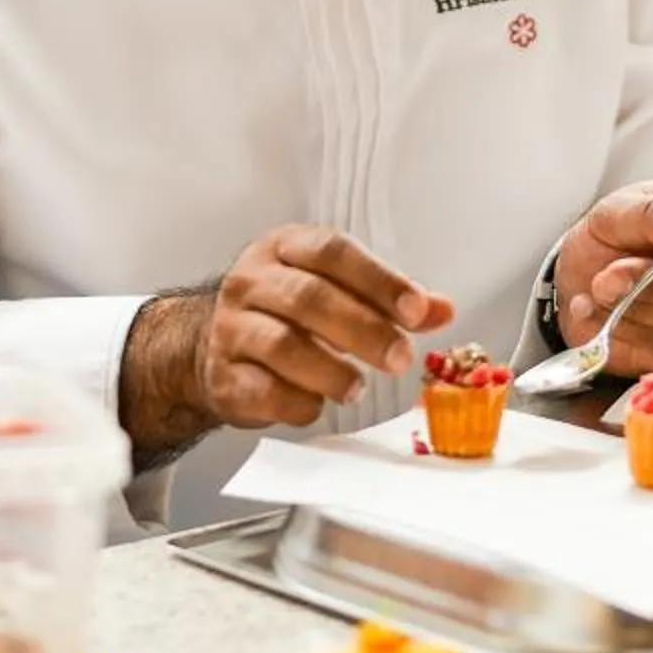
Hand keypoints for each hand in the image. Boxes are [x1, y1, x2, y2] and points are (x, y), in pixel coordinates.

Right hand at [119, 225, 455, 448]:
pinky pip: (262, 390)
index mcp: (284, 247)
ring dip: (330, 370)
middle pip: (308, 299)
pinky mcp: (222, 376)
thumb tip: (442, 309)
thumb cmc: (285, 313)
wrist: (210, 349)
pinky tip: (318, 405)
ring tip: (357, 387)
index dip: (378, 280)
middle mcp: (251, 281)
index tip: (417, 311)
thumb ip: (387, 298)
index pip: (332, 252)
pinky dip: (298, 402)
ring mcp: (231, 328)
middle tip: (401, 358)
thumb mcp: (335, 290)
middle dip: (363, 330)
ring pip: (282, 345)